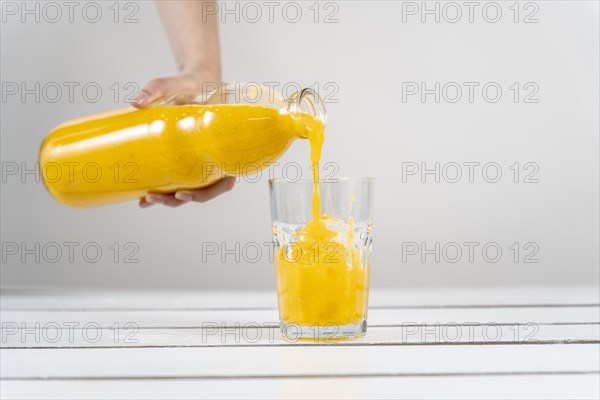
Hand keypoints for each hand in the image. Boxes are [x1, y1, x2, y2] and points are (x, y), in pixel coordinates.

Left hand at [132, 72, 233, 207]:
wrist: (198, 82)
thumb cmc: (197, 84)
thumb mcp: (182, 83)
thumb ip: (159, 88)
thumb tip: (136, 101)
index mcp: (225, 148)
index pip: (222, 182)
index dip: (203, 194)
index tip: (180, 192)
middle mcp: (217, 159)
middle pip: (203, 191)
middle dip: (177, 199)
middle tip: (152, 198)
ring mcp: (204, 161)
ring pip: (192, 189)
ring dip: (170, 199)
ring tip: (145, 201)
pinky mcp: (191, 159)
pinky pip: (182, 179)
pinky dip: (166, 189)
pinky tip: (145, 196)